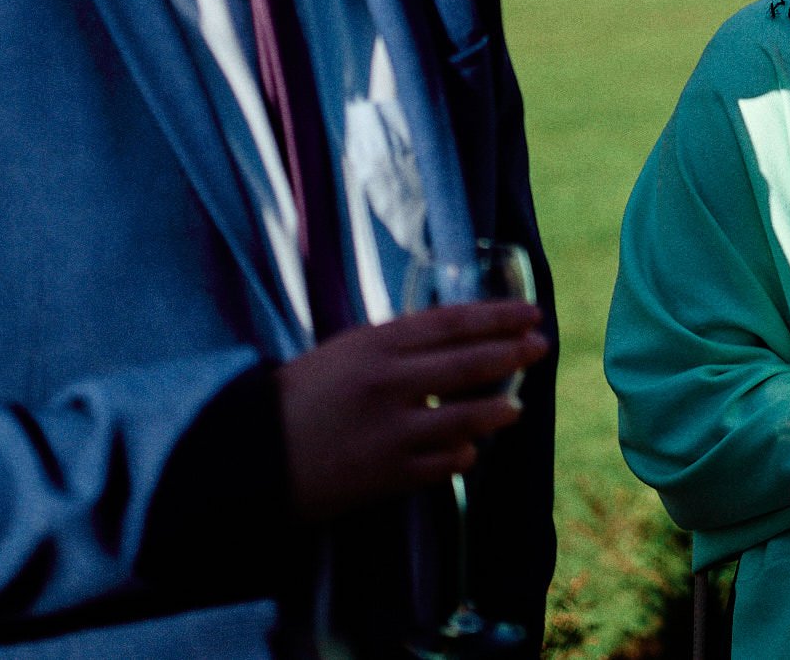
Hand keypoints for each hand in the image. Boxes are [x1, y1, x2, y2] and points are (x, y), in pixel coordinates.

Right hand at [276, 301, 546, 522]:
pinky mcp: (388, 475)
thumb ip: (397, 344)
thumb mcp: (345, 353)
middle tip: (540, 347)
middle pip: (469, 364)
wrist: (248, 456)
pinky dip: (463, 455)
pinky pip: (445, 465)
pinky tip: (471, 450)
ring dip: (498, 410)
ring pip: (466, 418)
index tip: (530, 312)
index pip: (452, 323)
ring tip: (515, 407)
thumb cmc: (299, 397)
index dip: (498, 316)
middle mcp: (389, 384)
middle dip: (512, 353)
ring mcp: (391, 432)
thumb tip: (455, 335)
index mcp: (375, 346)